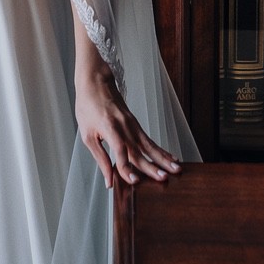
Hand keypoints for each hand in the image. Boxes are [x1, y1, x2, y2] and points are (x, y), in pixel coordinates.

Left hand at [75, 62, 181, 189]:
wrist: (96, 82)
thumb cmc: (88, 107)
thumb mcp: (87, 135)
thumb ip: (100, 158)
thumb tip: (109, 181)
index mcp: (109, 127)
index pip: (120, 150)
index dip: (127, 166)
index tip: (134, 181)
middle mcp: (124, 126)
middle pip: (139, 150)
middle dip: (153, 166)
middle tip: (164, 179)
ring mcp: (132, 124)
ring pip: (149, 145)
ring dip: (163, 158)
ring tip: (176, 169)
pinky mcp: (135, 124)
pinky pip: (149, 139)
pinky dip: (160, 149)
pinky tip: (170, 157)